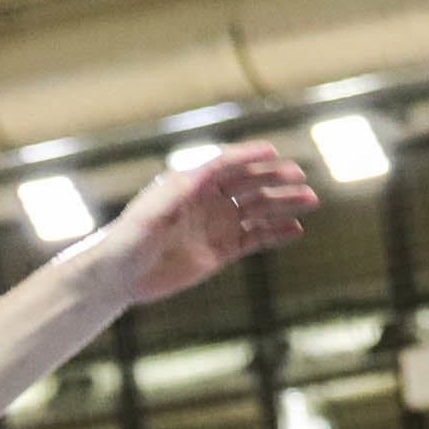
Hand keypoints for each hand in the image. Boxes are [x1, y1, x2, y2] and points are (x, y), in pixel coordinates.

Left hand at [90, 143, 315, 305]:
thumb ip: (175, 195)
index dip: (248, 156)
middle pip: (248, 183)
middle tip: (298, 177)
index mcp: (190, 184)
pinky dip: (276, 233)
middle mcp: (208, 200)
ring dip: (284, 204)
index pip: (225, 164)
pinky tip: (296, 229)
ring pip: (258, 209)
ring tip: (310, 201)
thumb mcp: (149, 215)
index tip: (272, 151)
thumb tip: (199, 175)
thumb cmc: (127, 240)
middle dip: (274, 178)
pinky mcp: (221, 250)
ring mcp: (217, 225)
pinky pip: (255, 238)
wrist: (119, 276)